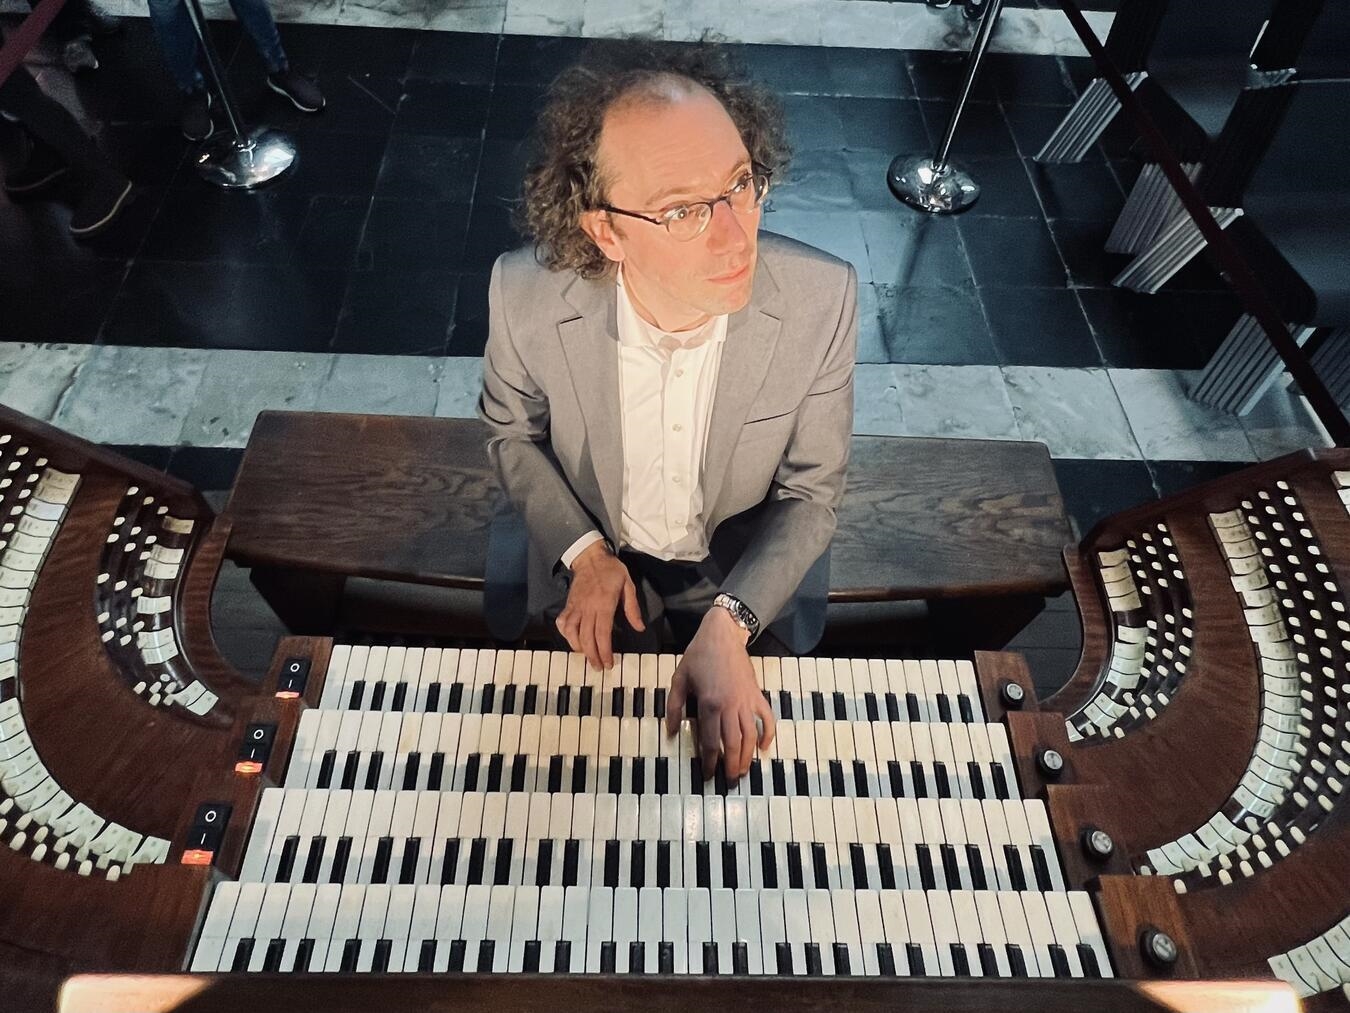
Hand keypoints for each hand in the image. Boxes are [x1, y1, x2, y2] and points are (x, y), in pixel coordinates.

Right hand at [555, 541, 643, 669]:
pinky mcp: (568, 605)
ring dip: (579, 648)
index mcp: (604, 604)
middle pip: (587, 638)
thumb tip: (639, 627)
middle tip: (598, 667)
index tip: (608, 663)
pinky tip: (572, 640)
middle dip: (593, 656)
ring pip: (572, 633)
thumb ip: (632, 608)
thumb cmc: (611, 571)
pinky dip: (565, 634)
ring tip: (587, 656)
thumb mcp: (628, 585)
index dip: (604, 651)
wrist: (590, 557)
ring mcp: (575, 607)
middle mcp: (587, 608)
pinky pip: (562, 623)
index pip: (602, 633)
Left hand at [664, 606, 775, 779]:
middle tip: (729, 781)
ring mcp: (746, 701)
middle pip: (733, 744)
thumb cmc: (698, 655)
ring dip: (748, 757)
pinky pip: (766, 718)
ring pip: (750, 736)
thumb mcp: (679, 679)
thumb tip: (671, 732)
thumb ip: (674, 707)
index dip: (710, 762)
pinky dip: (768, 734)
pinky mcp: (757, 694)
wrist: (722, 634)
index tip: (708, 775)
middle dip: (731, 766)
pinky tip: (764, 748)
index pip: (711, 742)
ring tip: (743, 771)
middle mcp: (730, 706)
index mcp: (709, 705)